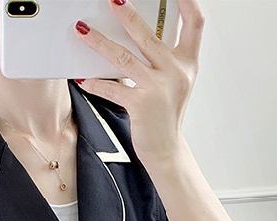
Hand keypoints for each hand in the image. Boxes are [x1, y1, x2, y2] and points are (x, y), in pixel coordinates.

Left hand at [74, 0, 204, 162]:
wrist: (167, 150)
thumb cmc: (166, 115)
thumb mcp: (174, 82)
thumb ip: (162, 59)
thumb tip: (136, 34)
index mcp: (187, 62)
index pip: (194, 23)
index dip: (187, 1)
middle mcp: (175, 72)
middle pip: (148, 35)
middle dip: (128, 15)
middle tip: (112, 0)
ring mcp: (159, 88)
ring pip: (124, 58)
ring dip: (100, 43)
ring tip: (83, 31)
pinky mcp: (141, 105)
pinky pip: (113, 88)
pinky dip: (94, 83)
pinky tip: (82, 78)